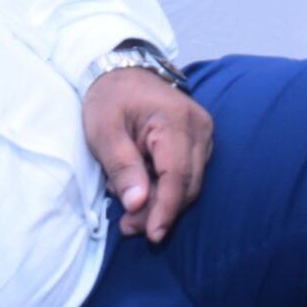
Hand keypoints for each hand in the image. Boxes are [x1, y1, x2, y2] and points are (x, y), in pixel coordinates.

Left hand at [83, 67, 213, 242]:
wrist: (122, 71)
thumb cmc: (110, 99)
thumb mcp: (104, 131)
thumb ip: (122, 166)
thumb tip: (137, 203)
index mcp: (175, 120)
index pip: (177, 175)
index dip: (166, 209)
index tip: (152, 235)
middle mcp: (198, 126)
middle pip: (188, 184)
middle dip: (160, 212)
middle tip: (127, 226)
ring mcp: (203, 132)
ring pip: (191, 183)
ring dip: (164, 204)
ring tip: (130, 213)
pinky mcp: (200, 139)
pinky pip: (190, 174)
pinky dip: (168, 190)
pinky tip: (144, 192)